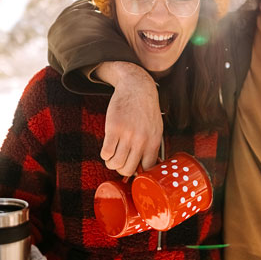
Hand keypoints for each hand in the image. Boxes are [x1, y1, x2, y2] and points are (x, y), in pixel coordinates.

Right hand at [95, 62, 162, 176]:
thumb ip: (151, 147)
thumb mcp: (156, 129)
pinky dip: (104, 154)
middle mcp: (141, 140)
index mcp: (154, 142)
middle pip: (129, 169)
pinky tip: (107, 146)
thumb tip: (146, 168)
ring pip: (115, 163)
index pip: (147, 169)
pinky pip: (106, 153)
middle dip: (122, 168)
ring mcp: (127, 135)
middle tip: (119, 161)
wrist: (137, 87)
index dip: (138, 172)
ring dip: (111, 163)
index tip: (132, 167)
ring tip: (111, 155)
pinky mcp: (114, 128)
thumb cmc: (146, 109)